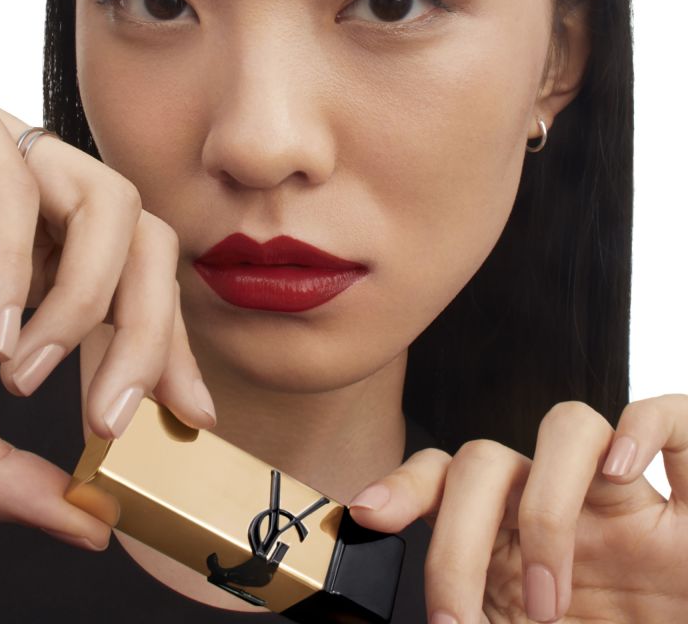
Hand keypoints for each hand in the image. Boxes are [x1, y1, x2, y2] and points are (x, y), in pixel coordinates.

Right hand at [0, 55, 214, 549]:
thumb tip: (80, 524)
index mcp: (45, 244)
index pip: (143, 288)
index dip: (171, 349)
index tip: (189, 418)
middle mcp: (41, 190)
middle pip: (150, 247)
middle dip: (146, 337)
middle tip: (111, 423)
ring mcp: (2, 143)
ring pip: (111, 205)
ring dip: (82, 302)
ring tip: (23, 374)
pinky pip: (11, 181)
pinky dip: (12, 261)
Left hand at [348, 395, 687, 622]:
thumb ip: (476, 619)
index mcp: (512, 536)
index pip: (445, 477)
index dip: (402, 485)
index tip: (366, 513)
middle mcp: (558, 503)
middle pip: (485, 460)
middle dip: (455, 541)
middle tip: (456, 622)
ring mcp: (623, 498)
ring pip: (566, 426)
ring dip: (545, 510)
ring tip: (552, 600)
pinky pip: (672, 420)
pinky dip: (645, 429)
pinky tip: (627, 474)